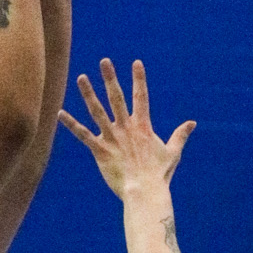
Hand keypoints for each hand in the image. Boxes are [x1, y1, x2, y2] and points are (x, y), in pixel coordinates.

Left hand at [58, 57, 195, 201]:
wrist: (144, 191)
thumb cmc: (159, 175)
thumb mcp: (172, 152)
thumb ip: (180, 135)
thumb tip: (192, 123)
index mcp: (142, 126)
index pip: (141, 97)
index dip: (139, 79)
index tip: (136, 62)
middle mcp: (125, 128)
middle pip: (116, 98)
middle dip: (110, 79)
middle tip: (104, 61)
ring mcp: (111, 138)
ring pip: (97, 112)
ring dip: (88, 94)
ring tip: (81, 78)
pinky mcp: (100, 151)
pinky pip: (83, 135)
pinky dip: (71, 124)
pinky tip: (60, 113)